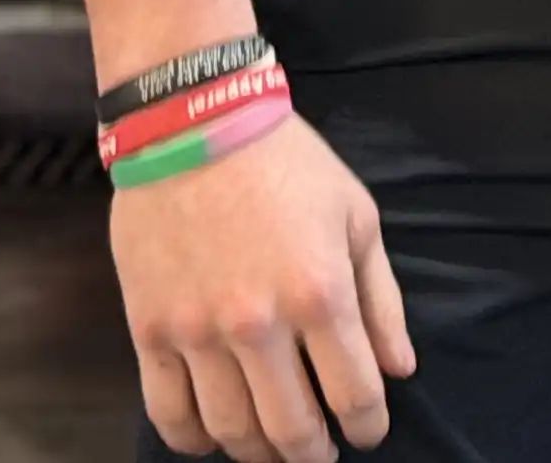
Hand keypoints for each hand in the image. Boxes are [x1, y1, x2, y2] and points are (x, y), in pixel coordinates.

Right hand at [121, 117, 417, 458]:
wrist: (193, 122)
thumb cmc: (287, 163)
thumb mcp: (356, 216)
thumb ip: (381, 300)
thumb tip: (400, 369)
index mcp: (320, 292)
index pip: (354, 394)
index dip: (368, 426)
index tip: (368, 431)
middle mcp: (259, 323)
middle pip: (291, 429)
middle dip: (314, 453)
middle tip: (320, 452)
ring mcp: (198, 331)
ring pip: (231, 431)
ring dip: (257, 452)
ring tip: (271, 445)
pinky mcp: (150, 330)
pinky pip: (168, 413)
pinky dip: (192, 441)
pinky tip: (211, 437)